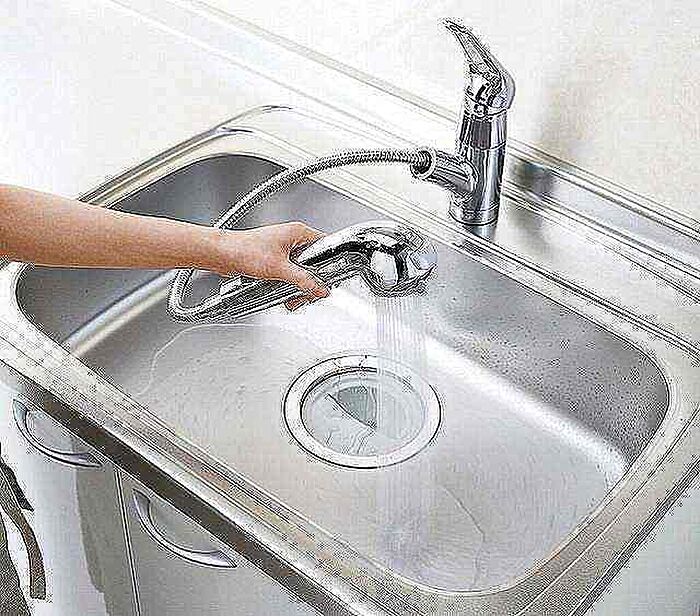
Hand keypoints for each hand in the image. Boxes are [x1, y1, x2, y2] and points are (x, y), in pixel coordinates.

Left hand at [209, 222, 328, 308]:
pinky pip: (289, 274)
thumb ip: (303, 280)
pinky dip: (288, 285)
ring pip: (301, 271)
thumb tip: (319, 288)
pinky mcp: (275, 260)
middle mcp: (291, 240)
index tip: (329, 279)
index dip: (330, 263)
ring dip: (298, 286)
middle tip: (308, 293)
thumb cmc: (243, 250)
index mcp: (297, 233)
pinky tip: (283, 293)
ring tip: (292, 297)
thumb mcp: (279, 269)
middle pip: (314, 263)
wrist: (221, 255)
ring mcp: (283, 250)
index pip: (325, 245)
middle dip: (310, 282)